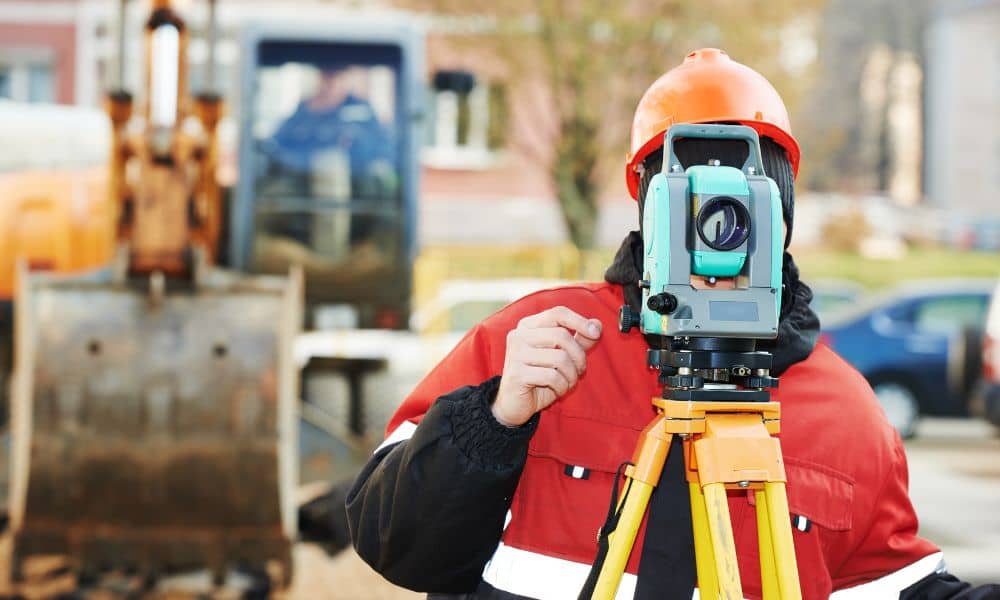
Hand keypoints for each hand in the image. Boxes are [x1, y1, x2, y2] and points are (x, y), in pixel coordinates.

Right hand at [493, 306, 602, 426]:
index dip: (580, 321)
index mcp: (528, 326)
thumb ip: (578, 340)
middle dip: (579, 356)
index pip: (558, 313)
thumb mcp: (562, 357)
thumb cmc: (539, 378)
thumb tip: (597, 324)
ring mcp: (516, 354)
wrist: (515, 404)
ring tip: (568, 382)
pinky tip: (558, 389)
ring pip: (560, 358)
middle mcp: (519, 335)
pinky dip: (562, 386)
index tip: (596, 333)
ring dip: (571, 375)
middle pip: (562, 335)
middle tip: (580, 370)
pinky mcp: (517, 374)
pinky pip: (552, 376)